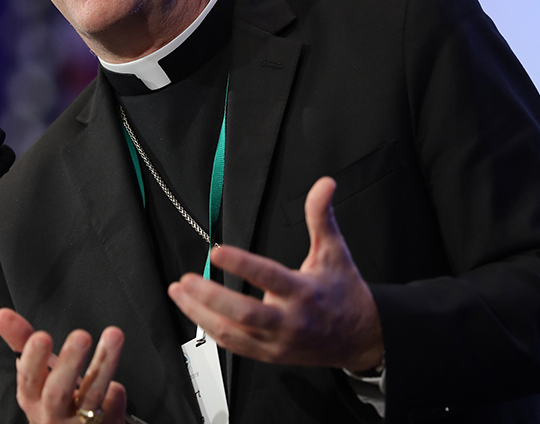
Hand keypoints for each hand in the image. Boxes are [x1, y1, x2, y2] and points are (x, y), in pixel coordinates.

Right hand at [0, 308, 127, 423]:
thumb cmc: (55, 397)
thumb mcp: (37, 372)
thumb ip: (21, 341)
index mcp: (32, 398)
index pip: (28, 379)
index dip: (33, 360)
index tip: (41, 336)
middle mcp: (52, 415)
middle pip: (58, 392)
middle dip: (69, 363)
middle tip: (81, 335)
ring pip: (91, 396)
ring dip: (104, 365)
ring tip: (114, 334)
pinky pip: (112, 413)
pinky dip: (115, 398)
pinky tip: (118, 387)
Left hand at [167, 177, 383, 371]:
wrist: (361, 339)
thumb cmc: (344, 292)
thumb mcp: (334, 251)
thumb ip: (322, 217)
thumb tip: (325, 183)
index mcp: (305, 292)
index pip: (269, 277)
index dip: (242, 264)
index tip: (217, 250)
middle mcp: (290, 321)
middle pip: (245, 313)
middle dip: (211, 297)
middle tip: (186, 279)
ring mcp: (278, 342)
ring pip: (233, 333)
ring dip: (201, 314)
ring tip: (178, 292)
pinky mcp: (270, 355)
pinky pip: (235, 346)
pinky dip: (211, 329)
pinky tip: (193, 312)